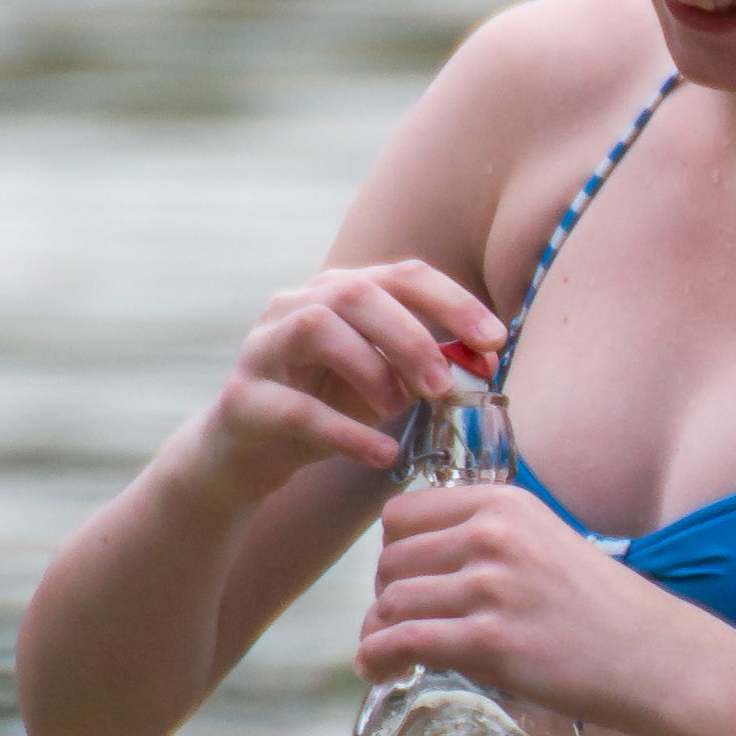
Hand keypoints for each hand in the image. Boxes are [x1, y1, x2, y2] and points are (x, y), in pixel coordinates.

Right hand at [196, 263, 504, 503]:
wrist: (240, 460)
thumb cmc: (320, 414)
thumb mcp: (377, 385)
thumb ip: (421, 367)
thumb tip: (486, 359)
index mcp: (334, 294)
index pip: (401, 275)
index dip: (453, 302)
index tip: (494, 340)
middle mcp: (292, 307)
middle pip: (356, 294)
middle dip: (412, 337)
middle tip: (444, 386)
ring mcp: (261, 351)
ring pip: (316, 329)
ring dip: (371, 369)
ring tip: (399, 411)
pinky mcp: (242, 402)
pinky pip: (296, 409)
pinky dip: (346, 432)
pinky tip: (381, 455)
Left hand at [356, 483, 652, 717]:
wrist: (653, 656)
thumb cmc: (601, 609)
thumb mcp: (545, 543)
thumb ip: (488, 542)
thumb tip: (418, 570)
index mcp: (504, 504)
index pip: (404, 514)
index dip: (391, 552)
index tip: (401, 581)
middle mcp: (493, 535)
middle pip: (391, 559)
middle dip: (383, 597)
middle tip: (393, 626)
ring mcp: (491, 586)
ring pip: (393, 601)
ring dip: (375, 633)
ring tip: (381, 655)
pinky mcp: (490, 639)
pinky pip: (404, 642)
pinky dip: (376, 658)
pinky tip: (377, 670)